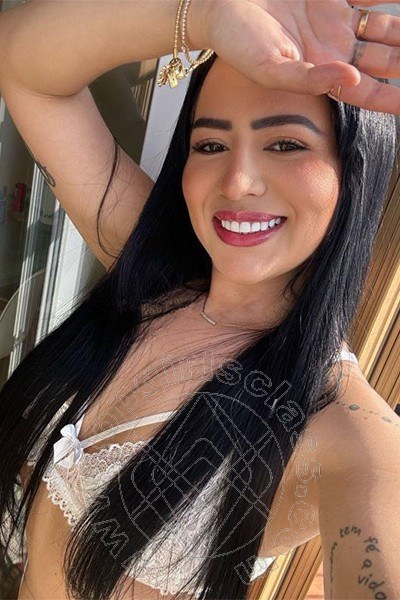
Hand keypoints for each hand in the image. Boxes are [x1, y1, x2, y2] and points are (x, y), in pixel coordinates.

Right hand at [202, 0, 399, 113]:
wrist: (221, 6)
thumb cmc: (239, 43)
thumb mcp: (272, 69)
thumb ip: (310, 79)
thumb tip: (351, 80)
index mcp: (321, 74)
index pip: (367, 91)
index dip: (393, 98)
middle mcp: (333, 49)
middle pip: (383, 59)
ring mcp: (335, 19)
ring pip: (383, 27)